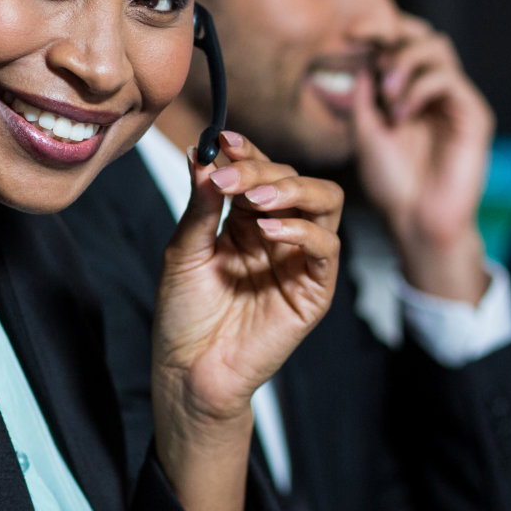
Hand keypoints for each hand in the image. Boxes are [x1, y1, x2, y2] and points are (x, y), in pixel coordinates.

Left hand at [151, 131, 341, 510]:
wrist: (189, 369)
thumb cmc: (184, 313)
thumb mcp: (184, 250)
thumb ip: (200, 205)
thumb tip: (203, 154)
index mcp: (245, 220)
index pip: (261, 171)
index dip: (246, 152)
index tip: (221, 141)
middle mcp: (277, 233)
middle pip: (294, 179)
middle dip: (262, 170)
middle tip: (230, 178)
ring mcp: (299, 260)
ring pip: (324, 203)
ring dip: (292, 190)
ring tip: (255, 198)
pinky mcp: (314, 290)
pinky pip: (326, 248)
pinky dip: (301, 230)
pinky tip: (268, 230)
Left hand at [352, 14, 493, 300]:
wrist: (416, 221)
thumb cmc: (391, 184)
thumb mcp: (364, 133)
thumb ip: (362, 96)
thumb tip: (360, 59)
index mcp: (406, 93)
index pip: (400, 45)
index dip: (379, 29)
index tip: (349, 33)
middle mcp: (432, 92)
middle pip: (422, 35)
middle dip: (394, 35)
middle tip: (370, 51)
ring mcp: (454, 100)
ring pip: (437, 47)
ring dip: (404, 62)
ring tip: (387, 94)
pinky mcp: (473, 114)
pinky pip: (448, 79)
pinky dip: (420, 87)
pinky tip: (402, 113)